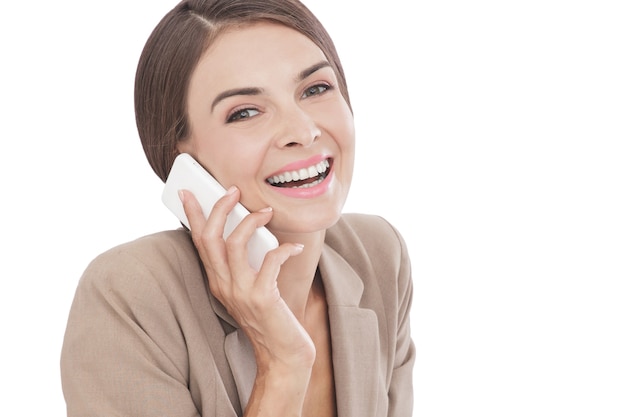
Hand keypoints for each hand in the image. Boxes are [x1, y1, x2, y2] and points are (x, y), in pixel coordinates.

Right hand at [179, 187, 315, 370]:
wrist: (283, 356)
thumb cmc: (270, 319)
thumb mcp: (249, 289)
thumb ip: (244, 264)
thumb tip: (250, 229)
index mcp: (218, 281)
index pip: (198, 242)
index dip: (193, 215)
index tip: (188, 192)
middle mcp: (224, 286)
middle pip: (210, 238)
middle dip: (219, 208)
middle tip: (233, 191)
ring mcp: (241, 293)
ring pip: (234, 244)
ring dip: (251, 222)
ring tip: (267, 212)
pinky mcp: (263, 298)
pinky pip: (269, 261)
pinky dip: (283, 249)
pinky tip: (294, 248)